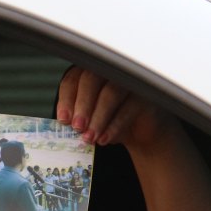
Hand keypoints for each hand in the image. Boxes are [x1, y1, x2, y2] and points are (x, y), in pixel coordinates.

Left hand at [55, 66, 178, 148]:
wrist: (139, 134)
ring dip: (98, 117)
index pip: (73, 79)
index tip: (64, 120)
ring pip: (111, 92)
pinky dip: (115, 125)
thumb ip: (77, 118)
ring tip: (90, 137)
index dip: (67, 99)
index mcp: (90, 74)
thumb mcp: (89, 121)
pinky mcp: (146, 94)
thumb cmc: (110, 123)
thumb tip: (64, 124)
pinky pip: (129, 106)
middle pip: (91, 79)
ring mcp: (129, 80)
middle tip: (77, 127)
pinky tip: (105, 138)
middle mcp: (109, 72)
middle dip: (82, 106)